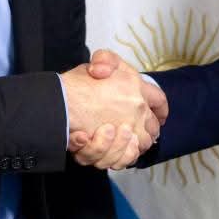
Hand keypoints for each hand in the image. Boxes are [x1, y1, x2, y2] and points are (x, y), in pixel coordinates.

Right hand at [68, 50, 168, 168]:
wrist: (58, 104)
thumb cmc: (74, 85)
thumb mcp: (95, 61)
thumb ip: (107, 60)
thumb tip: (105, 70)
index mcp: (135, 86)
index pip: (159, 100)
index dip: (160, 109)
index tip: (159, 116)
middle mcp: (137, 108)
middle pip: (153, 127)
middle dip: (146, 130)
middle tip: (133, 130)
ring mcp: (128, 129)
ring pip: (140, 145)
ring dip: (131, 144)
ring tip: (117, 138)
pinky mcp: (114, 147)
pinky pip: (126, 158)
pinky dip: (121, 156)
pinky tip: (113, 150)